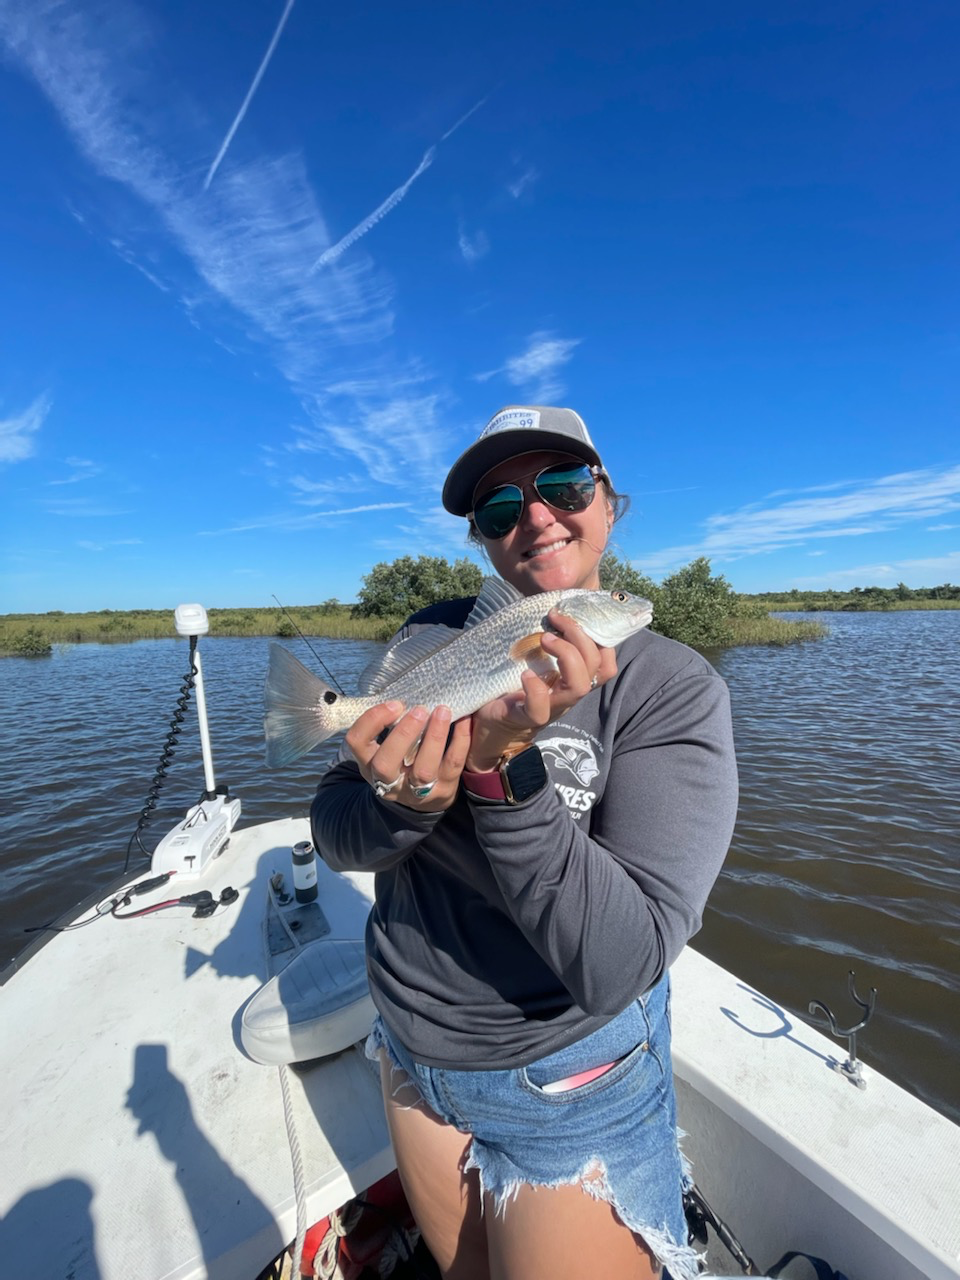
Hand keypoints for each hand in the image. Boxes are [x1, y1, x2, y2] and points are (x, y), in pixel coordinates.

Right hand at [345, 701, 471, 811]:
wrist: (424, 801)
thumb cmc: (403, 761)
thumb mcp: (386, 747)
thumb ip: (389, 725)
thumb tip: (405, 690)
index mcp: (368, 763)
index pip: (356, 742)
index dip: (372, 720)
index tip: (395, 704)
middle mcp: (388, 782)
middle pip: (385, 764)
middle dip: (402, 734)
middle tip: (419, 710)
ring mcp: (416, 792)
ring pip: (423, 770)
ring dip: (433, 738)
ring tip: (442, 711)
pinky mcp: (443, 792)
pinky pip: (452, 766)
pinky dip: (459, 741)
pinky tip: (463, 721)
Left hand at [465, 609, 616, 771]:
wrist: (489, 718)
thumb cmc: (511, 683)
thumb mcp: (533, 659)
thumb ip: (548, 639)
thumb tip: (553, 604)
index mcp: (572, 678)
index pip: (605, 665)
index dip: (604, 642)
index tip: (580, 617)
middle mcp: (567, 694)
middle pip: (596, 669)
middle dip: (580, 637)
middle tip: (555, 619)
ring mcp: (550, 707)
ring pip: (578, 687)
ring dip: (567, 656)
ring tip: (545, 639)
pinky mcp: (526, 717)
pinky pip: (540, 709)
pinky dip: (535, 688)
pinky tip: (525, 673)